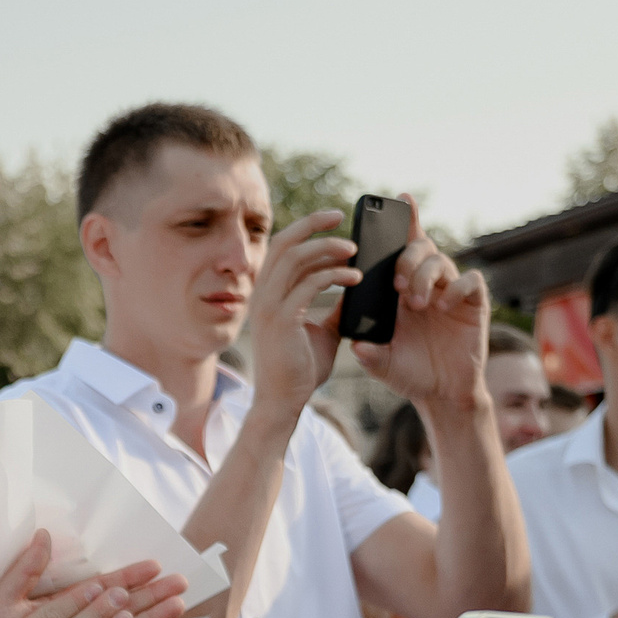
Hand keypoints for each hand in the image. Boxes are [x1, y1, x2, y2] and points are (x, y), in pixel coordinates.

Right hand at [244, 208, 361, 419]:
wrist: (283, 403)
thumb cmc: (299, 369)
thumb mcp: (323, 331)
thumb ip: (333, 307)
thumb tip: (354, 286)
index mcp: (268, 293)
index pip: (283, 247)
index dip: (306, 228)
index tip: (333, 219)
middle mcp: (263, 294)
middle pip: (285, 241)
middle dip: (313, 223)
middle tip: (341, 214)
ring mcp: (269, 306)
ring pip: (296, 257)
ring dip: (327, 248)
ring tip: (354, 250)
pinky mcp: (282, 319)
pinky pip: (309, 283)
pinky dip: (334, 275)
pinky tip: (355, 279)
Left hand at [348, 198, 490, 413]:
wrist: (441, 394)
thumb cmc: (410, 374)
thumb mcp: (382, 363)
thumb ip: (369, 353)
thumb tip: (357, 345)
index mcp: (401, 289)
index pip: (400, 247)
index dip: (403, 221)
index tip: (399, 199)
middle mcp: (427, 283)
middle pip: (420, 247)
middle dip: (406, 258)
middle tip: (397, 285)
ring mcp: (451, 291)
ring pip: (441, 260)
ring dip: (425, 276)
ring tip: (416, 302)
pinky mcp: (474, 303)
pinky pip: (469, 281)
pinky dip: (456, 287)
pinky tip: (443, 304)